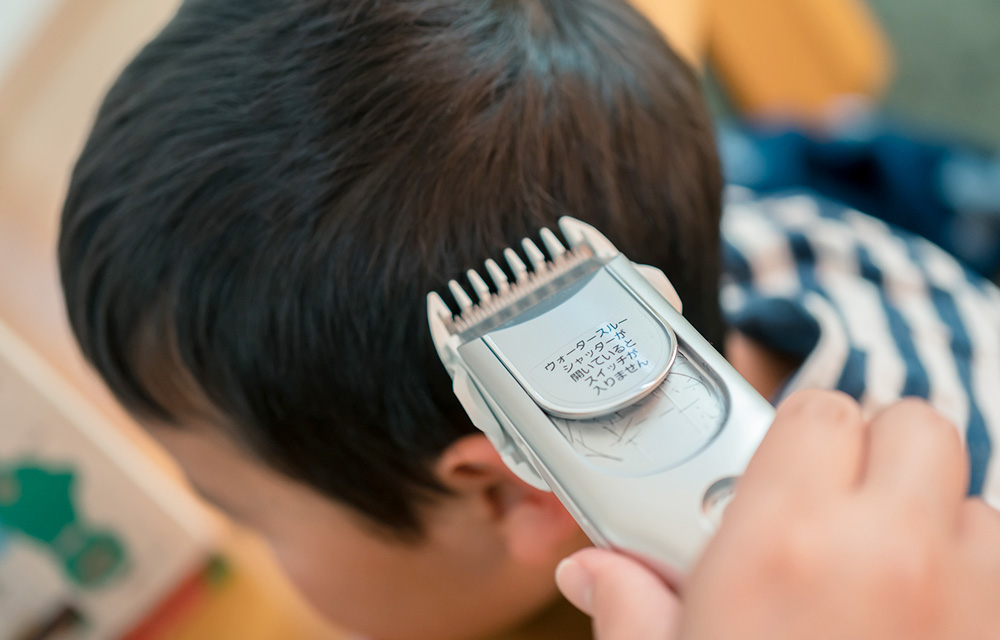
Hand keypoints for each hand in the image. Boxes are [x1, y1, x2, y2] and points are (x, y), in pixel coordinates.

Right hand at [556, 390, 999, 638]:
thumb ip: (627, 605)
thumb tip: (590, 572)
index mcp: (785, 544)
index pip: (819, 411)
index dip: (800, 430)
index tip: (780, 463)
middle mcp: (887, 554)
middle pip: (916, 427)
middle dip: (879, 447)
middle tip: (834, 497)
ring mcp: (963, 599)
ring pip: (973, 499)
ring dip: (933, 514)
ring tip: (878, 563)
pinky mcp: (997, 637)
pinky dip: (970, 572)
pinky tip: (918, 616)